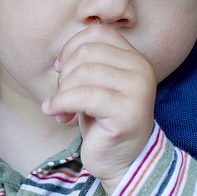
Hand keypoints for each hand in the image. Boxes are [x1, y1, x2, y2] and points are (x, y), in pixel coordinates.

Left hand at [42, 24, 155, 195]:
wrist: (122, 162)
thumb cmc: (103, 121)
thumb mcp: (94, 85)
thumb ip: (85, 64)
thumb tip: (59, 59)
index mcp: (134, 58)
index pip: (98, 33)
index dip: (72, 47)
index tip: (60, 69)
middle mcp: (141, 69)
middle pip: (87, 52)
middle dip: (65, 73)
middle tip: (61, 95)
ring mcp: (137, 89)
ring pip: (83, 72)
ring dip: (63, 91)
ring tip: (61, 109)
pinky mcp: (127, 112)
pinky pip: (84, 96)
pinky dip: (62, 102)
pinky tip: (56, 113)